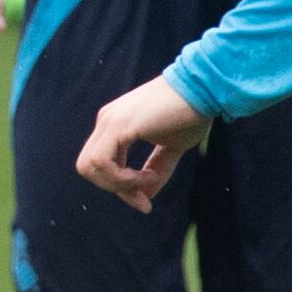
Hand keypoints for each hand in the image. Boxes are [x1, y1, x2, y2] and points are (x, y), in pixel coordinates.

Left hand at [76, 74, 208, 209]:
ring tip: (150, 180)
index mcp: (114, 124)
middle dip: (114, 189)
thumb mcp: (171, 148)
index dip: (119, 188)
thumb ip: (156, 170)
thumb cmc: (190, 113)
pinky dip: (123, 178)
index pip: (100, 164)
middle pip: (88, 168)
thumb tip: (145, 198)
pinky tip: (147, 176)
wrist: (203, 89)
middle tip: (142, 199)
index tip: (144, 202)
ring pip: (90, 167)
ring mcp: (110, 121)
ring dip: (119, 185)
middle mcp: (107, 121)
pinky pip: (103, 162)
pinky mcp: (119, 124)